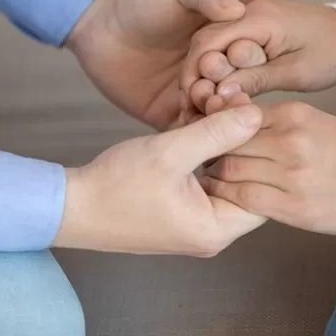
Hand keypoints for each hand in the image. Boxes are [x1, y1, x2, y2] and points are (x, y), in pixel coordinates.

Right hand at [52, 104, 266, 255]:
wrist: (70, 207)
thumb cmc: (116, 186)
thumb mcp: (171, 152)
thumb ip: (217, 132)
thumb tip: (255, 114)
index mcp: (217, 228)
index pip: (265, 191)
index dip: (263, 150)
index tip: (253, 116)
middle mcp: (212, 230)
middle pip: (245, 179)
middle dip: (238, 140)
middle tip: (229, 105)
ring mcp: (196, 220)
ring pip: (224, 173)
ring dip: (219, 141)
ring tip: (211, 107)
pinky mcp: (182, 209)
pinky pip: (205, 176)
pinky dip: (202, 151)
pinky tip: (195, 122)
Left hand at [66, 0, 244, 130]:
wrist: (99, 24)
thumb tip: (237, 9)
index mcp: (228, 40)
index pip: (248, 53)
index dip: (246, 56)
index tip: (236, 55)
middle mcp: (218, 70)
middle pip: (236, 86)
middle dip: (232, 87)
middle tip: (219, 85)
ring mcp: (197, 95)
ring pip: (216, 112)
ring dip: (215, 112)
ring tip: (205, 103)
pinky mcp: (173, 116)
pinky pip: (188, 131)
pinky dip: (193, 132)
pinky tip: (191, 125)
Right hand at [180, 0, 335, 116]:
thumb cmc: (333, 53)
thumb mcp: (296, 72)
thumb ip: (256, 79)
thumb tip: (220, 92)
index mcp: (259, 16)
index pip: (208, 42)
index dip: (194, 74)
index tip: (190, 102)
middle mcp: (248, 5)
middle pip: (205, 40)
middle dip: (195, 74)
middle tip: (190, 107)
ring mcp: (249, 9)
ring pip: (213, 40)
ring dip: (205, 71)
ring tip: (201, 103)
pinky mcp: (253, 19)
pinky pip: (227, 39)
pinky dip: (219, 63)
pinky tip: (216, 88)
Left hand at [201, 99, 335, 236]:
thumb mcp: (313, 121)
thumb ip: (272, 121)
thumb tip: (231, 123)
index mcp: (293, 114)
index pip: (235, 115)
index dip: (215, 125)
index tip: (206, 134)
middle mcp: (289, 140)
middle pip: (228, 141)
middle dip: (209, 150)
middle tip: (201, 157)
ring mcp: (290, 175)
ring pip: (230, 170)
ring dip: (213, 174)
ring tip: (209, 176)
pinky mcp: (293, 206)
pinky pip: (244, 198)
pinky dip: (226, 195)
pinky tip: (222, 194)